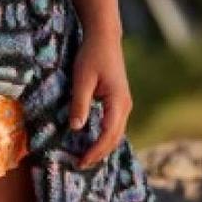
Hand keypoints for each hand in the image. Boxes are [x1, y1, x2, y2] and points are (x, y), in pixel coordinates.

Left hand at [68, 29, 132, 169]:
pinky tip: (92, 140)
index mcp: (118, 102)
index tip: (81, 161)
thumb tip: (75, 128)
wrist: (104, 37)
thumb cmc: (92, 55)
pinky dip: (104, 136)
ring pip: (115, 133)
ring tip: (85, 157)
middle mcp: (125, 106)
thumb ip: (80, 103)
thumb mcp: (82, 78)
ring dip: (102, 146)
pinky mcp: (119, 101)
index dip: (95, 151)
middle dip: (99, 154)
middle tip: (79, 165)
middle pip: (114, 138)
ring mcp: (124, 104)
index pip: (108, 135)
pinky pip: (113, 125)